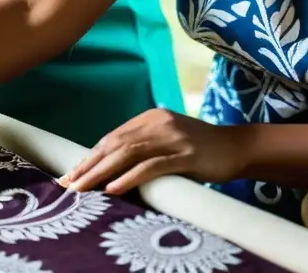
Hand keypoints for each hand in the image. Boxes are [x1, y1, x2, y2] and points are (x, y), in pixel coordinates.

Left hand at [58, 108, 248, 194]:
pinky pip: (153, 166)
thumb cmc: (200, 149)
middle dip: (89, 165)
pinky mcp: (186, 155)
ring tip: (83, 188)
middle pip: (115, 144)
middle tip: (69, 184)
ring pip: (128, 154)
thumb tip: (110, 168)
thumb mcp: (167, 142)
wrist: (238, 147)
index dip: (90, 156)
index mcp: (149, 118)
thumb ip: (143, 148)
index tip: (71, 174)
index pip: (112, 138)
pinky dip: (130, 177)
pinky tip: (115, 187)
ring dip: (102, 172)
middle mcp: (158, 123)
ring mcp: (173, 137)